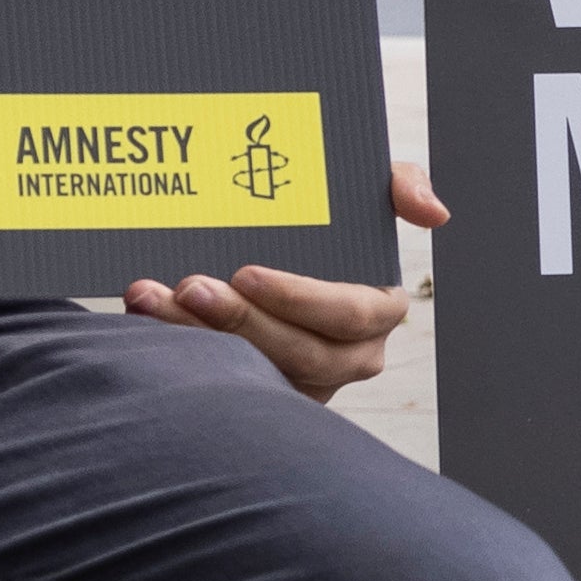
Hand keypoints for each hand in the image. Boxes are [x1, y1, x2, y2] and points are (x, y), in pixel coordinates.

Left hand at [127, 161, 442, 403]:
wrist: (270, 250)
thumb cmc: (327, 222)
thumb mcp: (368, 190)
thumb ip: (401, 185)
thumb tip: (434, 213)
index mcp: (377, 312)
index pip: (349, 315)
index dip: (299, 298)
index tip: (247, 272)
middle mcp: (346, 356)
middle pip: (298, 352)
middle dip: (240, 322)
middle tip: (191, 286)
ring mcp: (301, 383)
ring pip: (254, 374)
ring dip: (198, 339)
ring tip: (153, 300)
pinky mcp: (258, 395)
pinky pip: (222, 386)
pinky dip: (179, 354)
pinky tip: (146, 319)